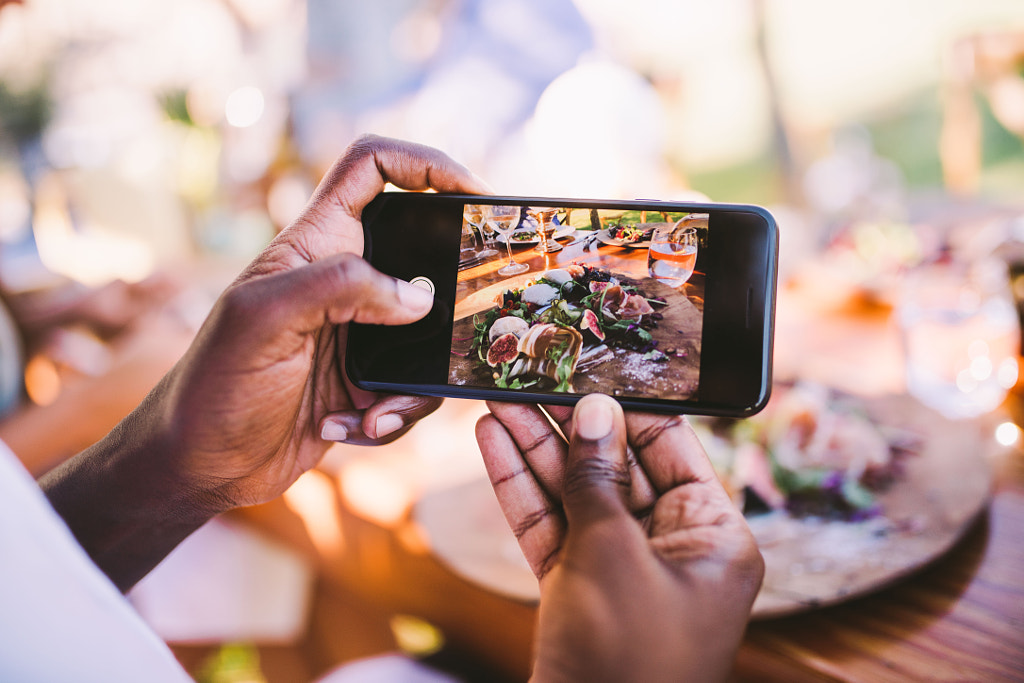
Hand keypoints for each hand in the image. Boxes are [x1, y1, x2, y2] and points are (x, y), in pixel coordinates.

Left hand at [41, 135, 489, 589]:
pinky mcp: (368, 382)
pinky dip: (396, 416)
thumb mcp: (264, 320)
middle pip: (423, 253)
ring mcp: (360, 333)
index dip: (425, 163)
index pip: (373, 168)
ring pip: (431, 335)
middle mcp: (344, 281)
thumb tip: (419, 297)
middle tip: (475, 312)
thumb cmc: (216, 384)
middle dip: (452, 286)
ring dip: (418, 380)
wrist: (201, 465)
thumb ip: (340, 288)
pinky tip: (352, 429)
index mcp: (316, 244)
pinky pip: (414, 389)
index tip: (472, 193)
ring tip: (375, 412)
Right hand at [476, 395, 763, 682]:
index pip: (671, 447)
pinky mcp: (579, 589)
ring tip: (496, 399)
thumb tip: (595, 410)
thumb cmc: (627, 663)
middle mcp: (671, 547)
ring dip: (535, 448)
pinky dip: (522, 490)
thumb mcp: (613, 557)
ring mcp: (621, 568)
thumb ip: (598, 480)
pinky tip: (494, 445)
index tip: (586, 369)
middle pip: (615, 465)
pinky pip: (552, 527)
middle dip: (567, 424)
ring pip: (575, 493)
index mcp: (712, 536)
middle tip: (529, 378)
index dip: (624, 407)